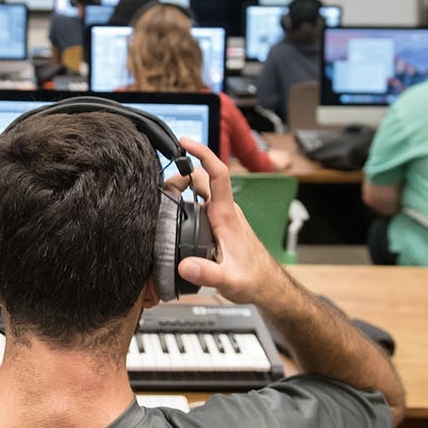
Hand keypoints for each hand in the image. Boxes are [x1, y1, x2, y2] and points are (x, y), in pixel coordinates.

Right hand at [174, 138, 289, 306]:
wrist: (266, 285)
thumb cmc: (253, 278)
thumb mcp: (229, 280)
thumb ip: (207, 273)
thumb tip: (185, 265)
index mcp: (226, 215)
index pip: (218, 174)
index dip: (202, 153)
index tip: (185, 142)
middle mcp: (225, 210)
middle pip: (202, 178)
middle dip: (181, 174)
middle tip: (161, 188)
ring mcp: (222, 216)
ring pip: (200, 190)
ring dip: (182, 188)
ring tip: (162, 198)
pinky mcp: (219, 223)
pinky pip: (201, 203)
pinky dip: (186, 200)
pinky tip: (174, 212)